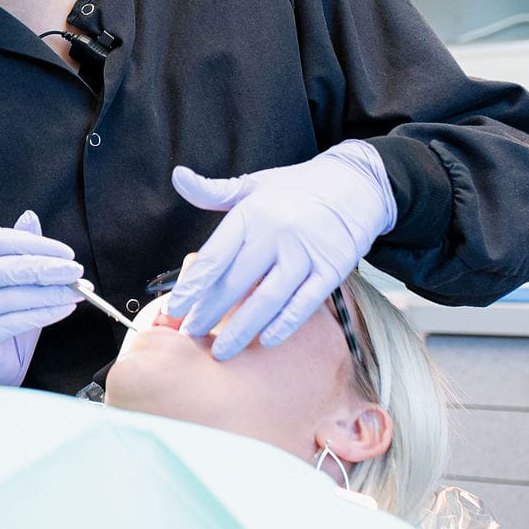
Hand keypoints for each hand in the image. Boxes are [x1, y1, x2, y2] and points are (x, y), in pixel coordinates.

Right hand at [0, 210, 81, 385]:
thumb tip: (30, 217)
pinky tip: (64, 309)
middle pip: (6, 268)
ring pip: (14, 296)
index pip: (0, 241)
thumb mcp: (12, 284)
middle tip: (75, 272)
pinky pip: (15, 321)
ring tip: (77, 293)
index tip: (66, 253)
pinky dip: (44, 314)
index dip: (35, 244)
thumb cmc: (0, 321)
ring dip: (52, 294)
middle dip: (46, 268)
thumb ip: (20, 253)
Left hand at [168, 140, 395, 358]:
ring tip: (221, 351)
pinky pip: (304, 303)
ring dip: (242, 329)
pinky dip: (284, 324)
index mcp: (251, 214)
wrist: (355, 184)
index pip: (214, 256)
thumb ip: (213, 191)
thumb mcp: (253, 184)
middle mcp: (276, 233)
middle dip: (210, 312)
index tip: (174, 310)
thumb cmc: (295, 189)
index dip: (192, 287)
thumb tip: (178, 177)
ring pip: (267, 299)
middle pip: (235, 282)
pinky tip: (265, 341)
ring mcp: (305, 253)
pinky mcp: (331, 269)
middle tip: (190, 335)